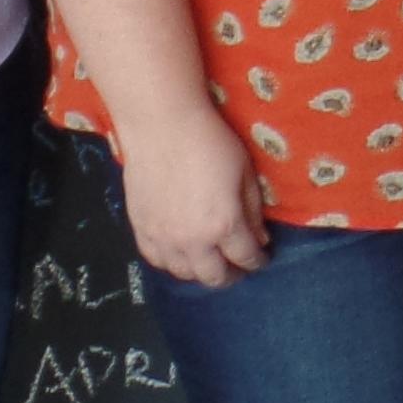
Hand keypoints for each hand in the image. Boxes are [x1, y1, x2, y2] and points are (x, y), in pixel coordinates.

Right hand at [120, 102, 272, 288]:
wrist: (161, 125)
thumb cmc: (210, 142)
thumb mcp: (245, 173)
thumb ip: (253, 212)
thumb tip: (260, 240)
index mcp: (223, 225)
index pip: (245, 257)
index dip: (257, 261)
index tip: (261, 258)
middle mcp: (193, 240)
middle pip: (214, 276)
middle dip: (231, 275)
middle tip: (237, 268)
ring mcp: (163, 238)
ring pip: (183, 273)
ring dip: (200, 272)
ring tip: (210, 262)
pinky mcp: (141, 229)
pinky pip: (156, 260)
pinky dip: (172, 263)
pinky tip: (180, 255)